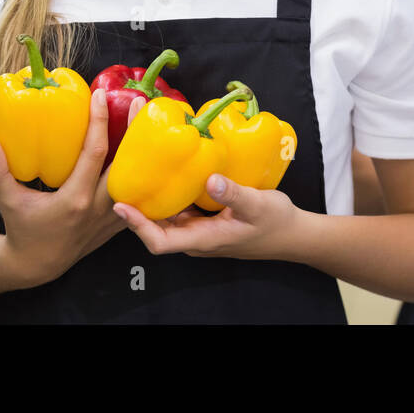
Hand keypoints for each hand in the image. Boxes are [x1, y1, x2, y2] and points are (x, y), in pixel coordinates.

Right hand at [0, 89, 142, 287]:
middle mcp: (98, 207)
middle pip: (126, 162)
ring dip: (144, 150)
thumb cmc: (23, 229)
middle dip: (135, 130)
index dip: (99, 122)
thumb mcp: (8, 201)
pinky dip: (145, 173)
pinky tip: (151, 151)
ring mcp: (111, 217)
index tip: (100, 95)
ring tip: (150, 120)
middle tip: (142, 100)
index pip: (93, 153)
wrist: (37, 264)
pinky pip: (138, 195)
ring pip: (137, 179)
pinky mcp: (118, 223)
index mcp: (74, 199)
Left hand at [113, 175, 302, 260]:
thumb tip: (210, 179)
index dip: (138, 226)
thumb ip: (234, 194)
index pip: (160, 242)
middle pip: (155, 228)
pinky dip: (167, 192)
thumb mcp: (258, 205)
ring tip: (134, 170)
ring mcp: (199, 229)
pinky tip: (164, 171)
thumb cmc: (276, 223)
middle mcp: (195, 237)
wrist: (292, 234)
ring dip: (149, 198)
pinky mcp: (204, 219)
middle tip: (120, 177)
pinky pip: (178, 208)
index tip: (121, 206)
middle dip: (135, 207)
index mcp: (203, 240)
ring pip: (165, 217)